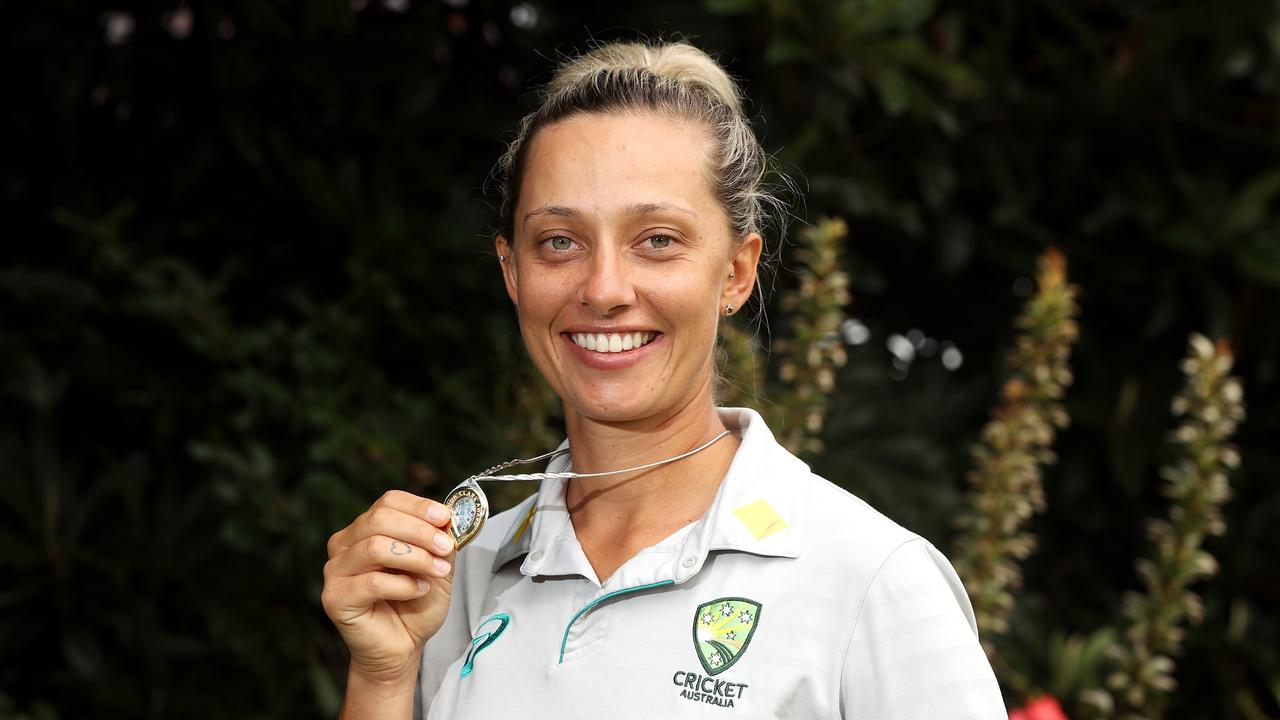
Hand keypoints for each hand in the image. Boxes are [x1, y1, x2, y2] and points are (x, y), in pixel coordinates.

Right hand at [322, 490, 456, 685]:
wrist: (402, 648)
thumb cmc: (415, 606)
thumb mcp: (438, 566)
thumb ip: (441, 541)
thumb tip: (449, 518)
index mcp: (366, 529)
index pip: (388, 501)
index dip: (419, 506)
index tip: (445, 518)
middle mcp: (345, 544)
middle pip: (379, 519)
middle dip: (420, 531)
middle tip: (445, 546)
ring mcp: (335, 570)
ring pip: (375, 547)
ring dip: (415, 557)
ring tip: (438, 570)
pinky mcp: (334, 598)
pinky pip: (372, 582)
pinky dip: (404, 585)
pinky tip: (419, 590)